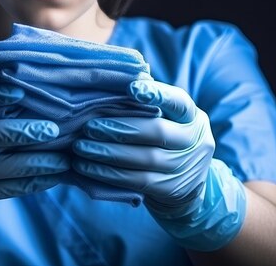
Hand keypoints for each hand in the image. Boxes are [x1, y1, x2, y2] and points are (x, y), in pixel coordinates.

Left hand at [72, 80, 213, 207]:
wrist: (187, 183)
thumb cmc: (163, 138)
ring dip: (108, 153)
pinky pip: (137, 181)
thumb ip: (144, 105)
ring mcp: (186, 167)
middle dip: (119, 129)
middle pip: (158, 132)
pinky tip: (87, 167)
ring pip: (145, 159)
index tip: (132, 88)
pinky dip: (109, 174)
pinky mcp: (172, 190)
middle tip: (88, 127)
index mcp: (191, 116)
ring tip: (81, 147)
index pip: (178, 101)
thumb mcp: (165, 118)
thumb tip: (108, 86)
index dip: (157, 94)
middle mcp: (194, 141)